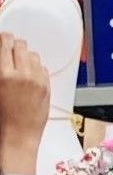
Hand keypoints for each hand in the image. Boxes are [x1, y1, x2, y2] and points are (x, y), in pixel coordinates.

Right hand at [0, 29, 46, 174]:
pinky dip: (36, 67)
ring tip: (20, 62)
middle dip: (15, 45)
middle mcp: (22, 75)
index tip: (4, 37)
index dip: (4, 38)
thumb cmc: (1, 117)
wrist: (17, 136)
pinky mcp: (47, 87)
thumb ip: (1, 70)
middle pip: (21, 46)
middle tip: (11, 47)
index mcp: (4, 74)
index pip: (4, 45)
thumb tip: (2, 55)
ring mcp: (37, 81)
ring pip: (34, 55)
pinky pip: (43, 68)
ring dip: (26, 55)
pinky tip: (30, 73)